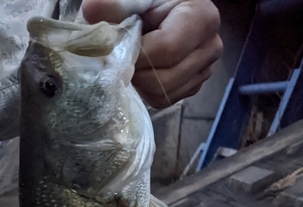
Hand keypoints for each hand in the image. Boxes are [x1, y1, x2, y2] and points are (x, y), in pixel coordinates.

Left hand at [82, 0, 222, 108]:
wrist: (166, 9)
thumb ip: (116, 2)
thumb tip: (91, 12)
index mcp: (202, 19)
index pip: (167, 50)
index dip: (137, 54)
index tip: (119, 47)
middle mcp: (210, 48)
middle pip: (164, 79)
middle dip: (136, 72)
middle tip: (122, 56)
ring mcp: (204, 70)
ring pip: (164, 94)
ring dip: (140, 83)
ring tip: (133, 60)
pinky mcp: (193, 85)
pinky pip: (165, 100)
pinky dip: (148, 90)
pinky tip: (143, 69)